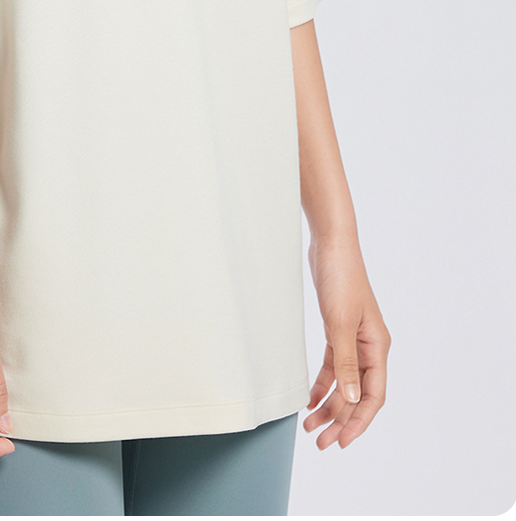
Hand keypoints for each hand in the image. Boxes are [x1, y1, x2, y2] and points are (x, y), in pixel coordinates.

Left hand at [304, 234, 390, 448]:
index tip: (342, 442)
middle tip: (321, 442)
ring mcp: (354, 340)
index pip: (374, 396)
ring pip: (345, 384)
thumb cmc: (341, 278)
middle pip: (358, 395)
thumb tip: (354, 400)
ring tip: (311, 427)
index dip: (359, 422)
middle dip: (341, 420)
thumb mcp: (340, 323)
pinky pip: (333, 367)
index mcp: (377, 347)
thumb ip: (347, 363)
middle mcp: (369, 348)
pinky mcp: (338, 331)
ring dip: (330, 406)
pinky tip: (310, 400)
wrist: (331, 245)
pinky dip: (323, 384)